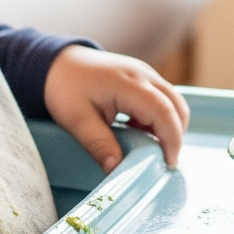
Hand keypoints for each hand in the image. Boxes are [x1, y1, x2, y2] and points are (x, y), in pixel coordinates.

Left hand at [43, 45, 189, 172]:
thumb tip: (116, 170)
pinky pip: (163, 98)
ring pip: (173, 101)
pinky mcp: (142, 76)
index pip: (163, 111)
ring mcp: (144, 73)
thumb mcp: (76, 120)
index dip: (171, 139)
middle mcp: (143, 74)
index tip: (167, 164)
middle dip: (175, 135)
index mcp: (128, 83)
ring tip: (148, 146)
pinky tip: (138, 129)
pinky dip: (160, 117)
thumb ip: (99, 145)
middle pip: (177, 106)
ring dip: (169, 125)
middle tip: (161, 160)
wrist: (56, 63)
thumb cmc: (65, 88)